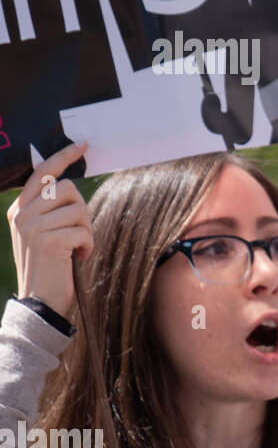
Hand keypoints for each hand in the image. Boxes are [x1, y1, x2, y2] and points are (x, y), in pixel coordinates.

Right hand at [7, 142, 92, 319]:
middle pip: (67, 188)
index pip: (41, 173)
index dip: (63, 157)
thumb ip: (48, 210)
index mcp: (19, 209)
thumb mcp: (41, 234)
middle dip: (81, 210)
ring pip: (78, 208)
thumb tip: (69, 186)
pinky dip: (88, 245)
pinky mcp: (48, 239)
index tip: (82, 146)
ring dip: (86, 230)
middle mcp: (22, 214)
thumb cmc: (49, 267)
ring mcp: (32, 226)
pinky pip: (83, 230)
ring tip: (76, 248)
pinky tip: (77, 259)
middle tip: (78, 233)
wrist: (39, 301)